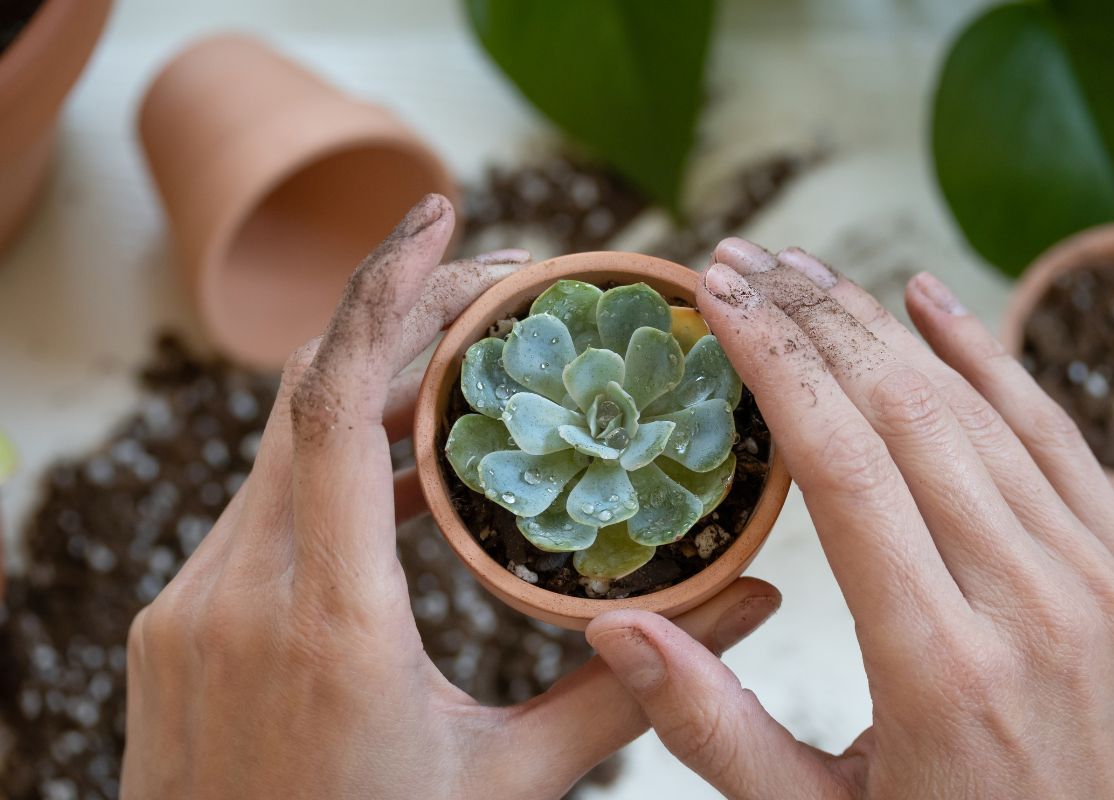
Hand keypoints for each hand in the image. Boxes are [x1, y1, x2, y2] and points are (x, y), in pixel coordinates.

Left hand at [119, 197, 781, 798]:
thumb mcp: (508, 786)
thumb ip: (625, 691)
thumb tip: (753, 601)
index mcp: (325, 622)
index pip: (334, 406)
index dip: (386, 292)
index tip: (438, 213)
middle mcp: (239, 592)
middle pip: (312, 397)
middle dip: (405, 318)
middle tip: (502, 283)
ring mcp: (195, 602)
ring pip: (283, 445)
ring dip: (372, 387)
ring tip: (469, 362)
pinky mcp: (180, 619)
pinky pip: (263, 501)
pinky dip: (335, 457)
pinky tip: (408, 461)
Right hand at [587, 237, 1113, 798]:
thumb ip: (712, 725)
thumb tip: (614, 626)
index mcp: (940, 664)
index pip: (842, 465)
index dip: (772, 363)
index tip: (714, 292)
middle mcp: (1031, 601)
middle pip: (903, 413)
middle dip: (811, 321)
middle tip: (741, 260)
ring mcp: (1098, 579)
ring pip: (977, 409)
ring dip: (883, 328)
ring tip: (806, 270)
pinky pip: (1056, 436)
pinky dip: (991, 359)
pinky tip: (935, 303)